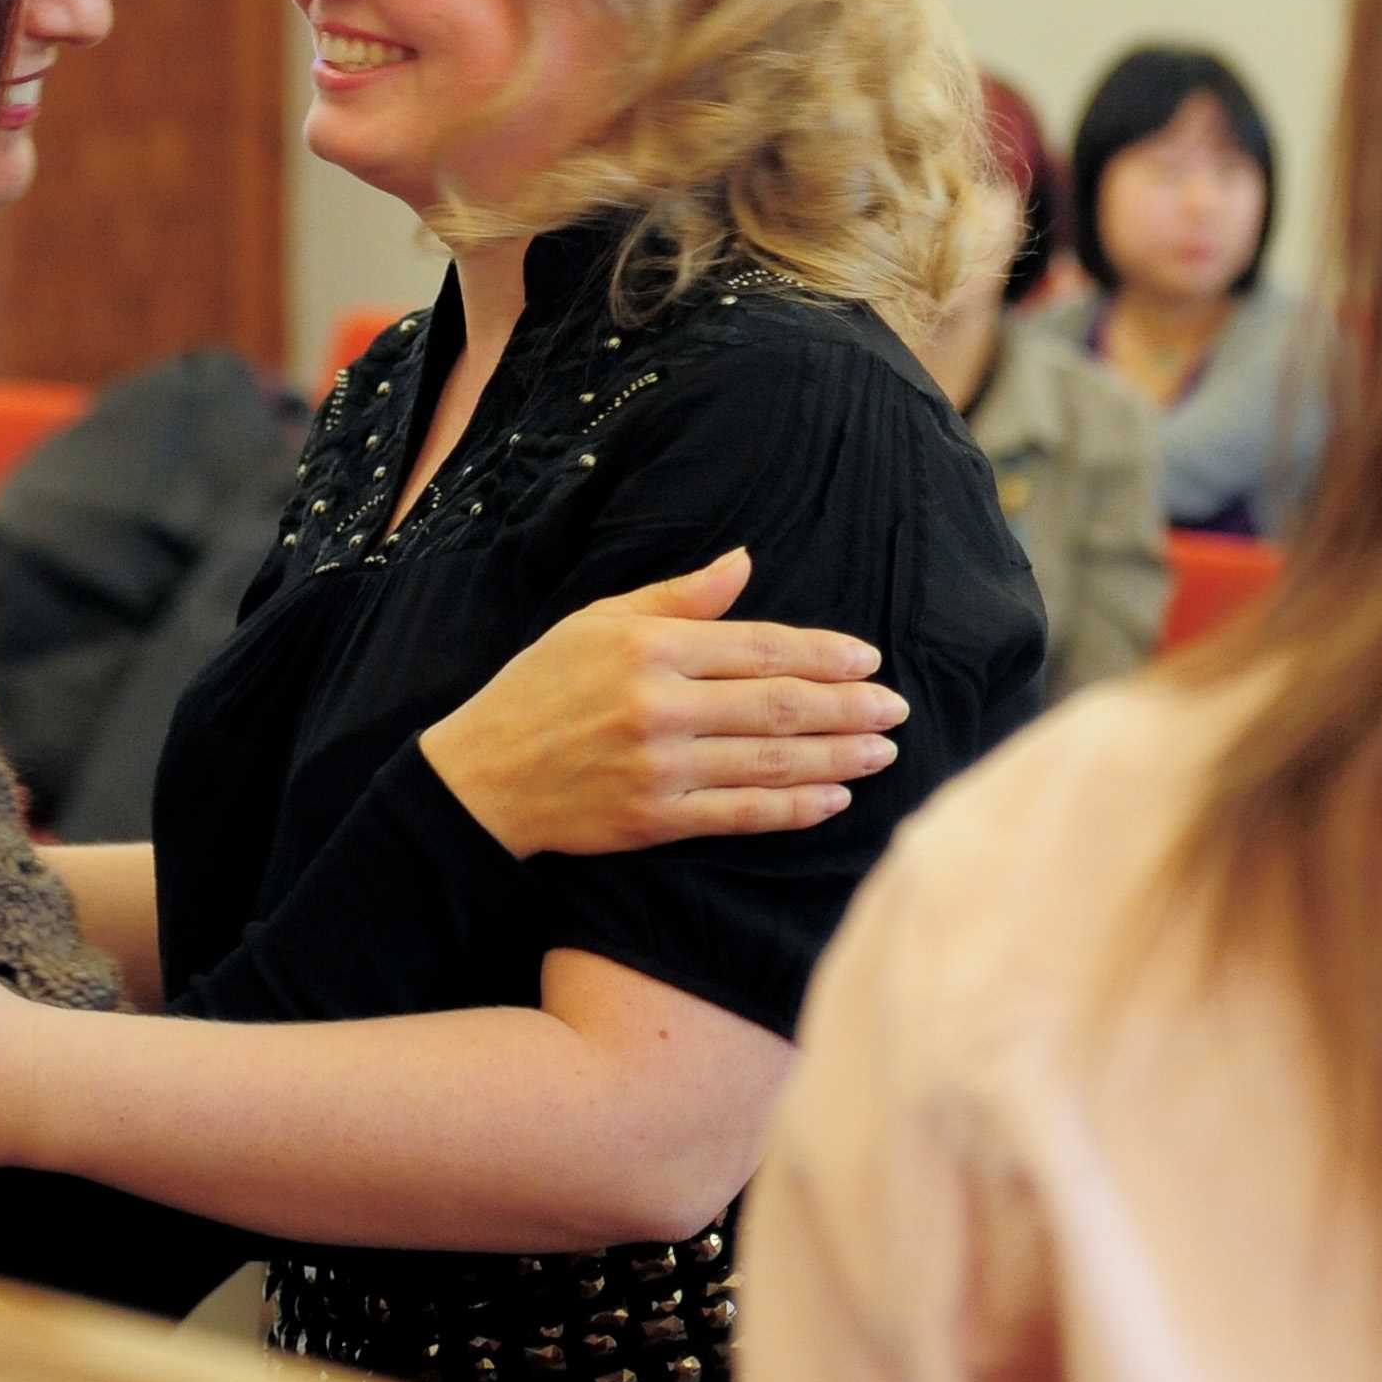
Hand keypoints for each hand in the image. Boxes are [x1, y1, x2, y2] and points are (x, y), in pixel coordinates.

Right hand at [418, 548, 905, 860]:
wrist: (483, 775)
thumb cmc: (541, 686)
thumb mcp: (600, 620)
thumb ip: (679, 596)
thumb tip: (745, 560)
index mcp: (650, 647)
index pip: (758, 647)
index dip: (822, 654)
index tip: (868, 658)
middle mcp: (660, 706)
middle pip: (778, 705)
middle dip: (848, 708)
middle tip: (897, 709)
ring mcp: (660, 768)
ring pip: (770, 761)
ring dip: (837, 757)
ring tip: (883, 751)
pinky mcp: (655, 821)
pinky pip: (742, 813)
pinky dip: (794, 808)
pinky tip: (835, 800)